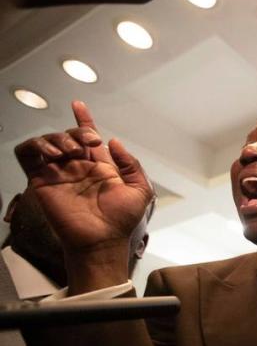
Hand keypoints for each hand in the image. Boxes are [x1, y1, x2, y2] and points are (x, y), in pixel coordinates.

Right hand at [14, 101, 153, 289]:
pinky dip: (34, 146)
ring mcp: (58, 173)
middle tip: (88, 142)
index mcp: (98, 167)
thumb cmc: (120, 220)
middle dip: (78, 131)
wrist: (102, 239)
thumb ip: (131, 164)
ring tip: (70, 150)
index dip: (84, 120)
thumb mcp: (139, 189)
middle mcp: (76, 167)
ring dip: (57, 138)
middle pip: (68, 136)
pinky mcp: (41, 181)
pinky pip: (27, 155)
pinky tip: (51, 153)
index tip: (79, 105)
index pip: (87, 138)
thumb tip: (114, 142)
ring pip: (47, 141)